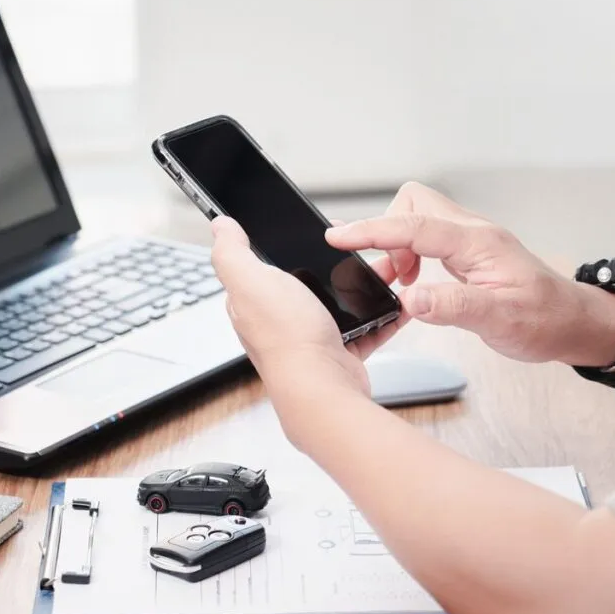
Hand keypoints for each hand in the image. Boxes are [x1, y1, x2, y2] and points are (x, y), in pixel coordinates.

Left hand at [210, 216, 408, 395]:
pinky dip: (382, 314)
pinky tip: (394, 301)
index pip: (260, 267)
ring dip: (362, 284)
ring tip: (383, 268)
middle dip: (332, 263)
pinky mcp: (338, 351)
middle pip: (306, 280)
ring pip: (339, 301)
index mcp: (253, 300)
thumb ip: (230, 252)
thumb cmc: (286, 337)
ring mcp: (309, 336)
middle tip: (354, 247)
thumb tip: (219, 226)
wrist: (323, 387)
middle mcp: (279, 319)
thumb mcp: (249, 280)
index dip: (281, 247)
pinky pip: (365, 327)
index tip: (306, 232)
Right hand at [326, 182, 614, 364]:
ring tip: (396, 283)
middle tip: (386, 274)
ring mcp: (469, 240)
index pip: (415, 227)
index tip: (337, 237)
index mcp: (479, 244)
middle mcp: (472, 233)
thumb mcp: (500, 320)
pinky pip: (425, 238)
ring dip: (396, 247)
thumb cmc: (544, 320)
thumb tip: (409, 299)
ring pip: (416, 220)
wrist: (572, 322)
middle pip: (412, 205)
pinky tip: (412, 283)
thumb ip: (453, 307)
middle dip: (386, 233)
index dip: (372, 231)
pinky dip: (409, 256)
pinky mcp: (466, 251)